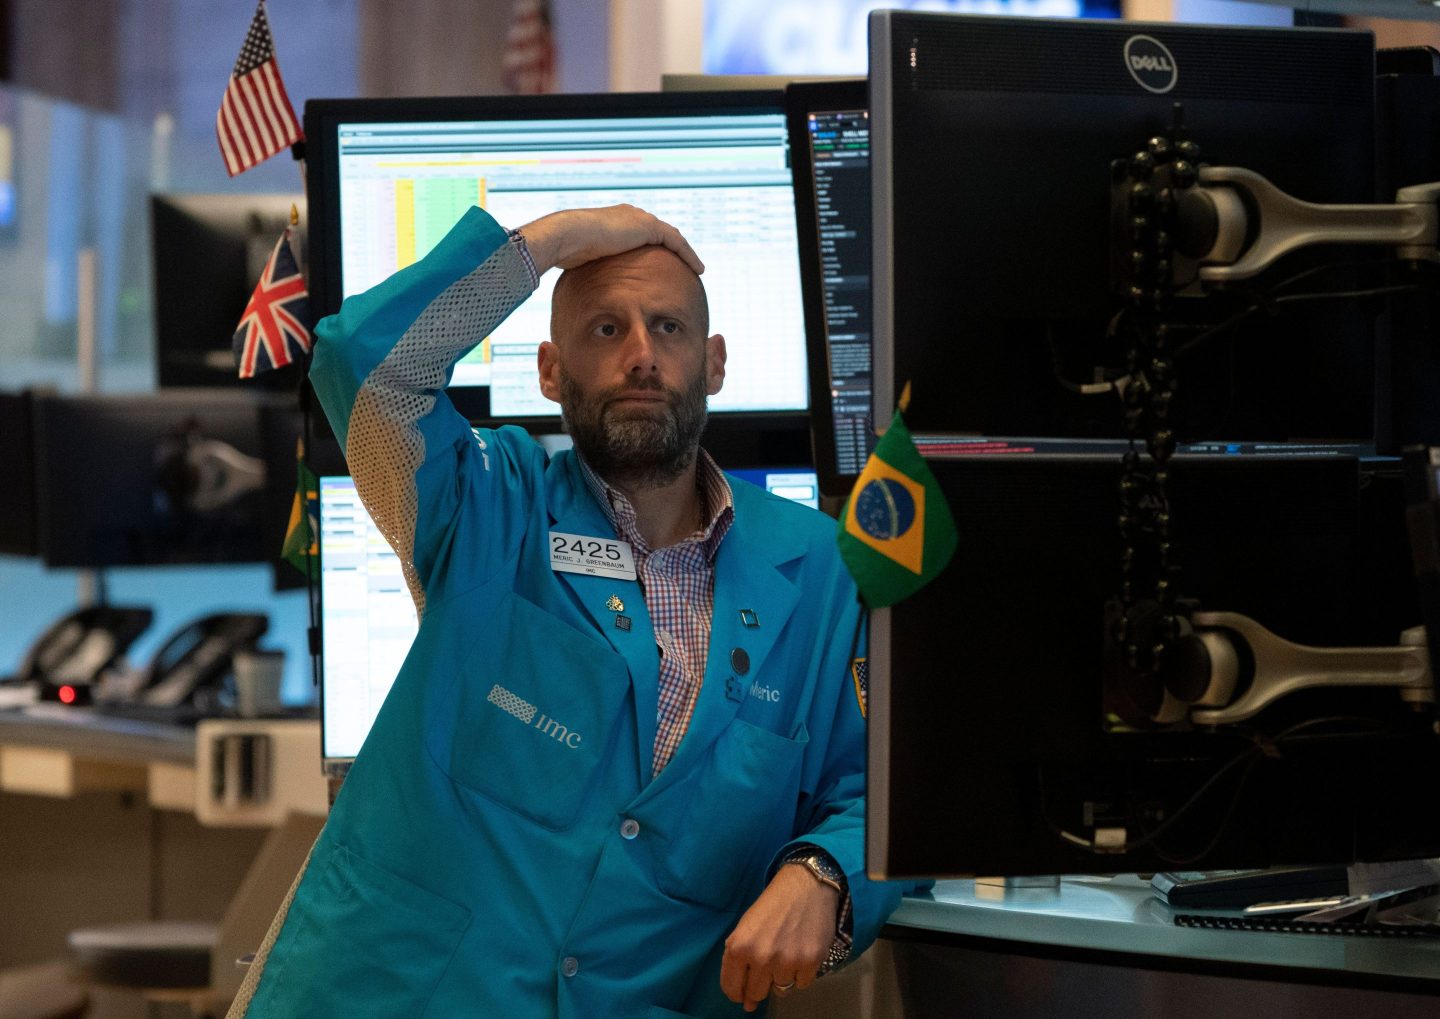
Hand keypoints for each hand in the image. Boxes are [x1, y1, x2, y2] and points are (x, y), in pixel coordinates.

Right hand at [517, 204, 703, 274]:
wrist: (568, 234)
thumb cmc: (566, 250)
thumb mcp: (580, 259)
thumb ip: (587, 267)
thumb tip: (580, 287)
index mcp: (615, 221)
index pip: (640, 233)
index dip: (652, 247)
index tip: (659, 262)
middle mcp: (630, 216)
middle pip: (660, 233)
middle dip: (673, 248)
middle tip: (684, 264)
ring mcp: (640, 220)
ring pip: (672, 237)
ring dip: (685, 252)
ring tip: (696, 267)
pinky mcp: (648, 228)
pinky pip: (677, 242)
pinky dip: (689, 255)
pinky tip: (698, 269)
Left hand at [720, 863, 839, 1012]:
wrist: (806, 885)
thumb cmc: (772, 904)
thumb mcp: (745, 927)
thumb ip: (739, 962)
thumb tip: (746, 1003)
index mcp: (739, 947)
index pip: (731, 988)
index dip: (737, 993)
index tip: (742, 994)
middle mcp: (761, 958)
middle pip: (756, 993)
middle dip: (759, 985)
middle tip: (768, 966)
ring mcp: (787, 961)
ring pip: (780, 990)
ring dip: (782, 977)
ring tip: (786, 952)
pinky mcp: (810, 962)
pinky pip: (801, 984)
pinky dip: (801, 973)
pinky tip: (800, 953)